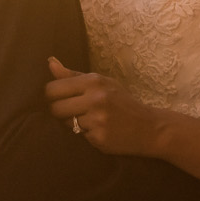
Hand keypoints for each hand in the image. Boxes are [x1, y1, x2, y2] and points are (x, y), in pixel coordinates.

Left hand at [45, 57, 162, 155]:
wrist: (149, 127)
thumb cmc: (121, 102)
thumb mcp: (101, 83)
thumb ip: (73, 75)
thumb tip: (50, 62)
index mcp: (94, 82)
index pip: (53, 89)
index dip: (51, 96)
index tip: (59, 99)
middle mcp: (95, 99)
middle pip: (55, 108)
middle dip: (59, 112)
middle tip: (71, 112)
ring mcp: (98, 119)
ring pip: (66, 123)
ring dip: (73, 124)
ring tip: (89, 120)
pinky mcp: (99, 138)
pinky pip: (79, 136)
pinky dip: (86, 134)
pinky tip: (99, 130)